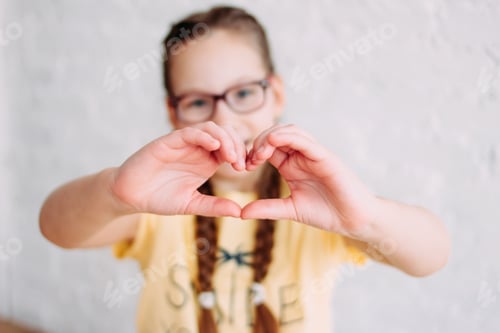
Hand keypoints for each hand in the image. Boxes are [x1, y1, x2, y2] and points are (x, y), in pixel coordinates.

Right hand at [110, 122, 245, 216]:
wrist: (131, 196)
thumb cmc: (159, 198)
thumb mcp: (191, 204)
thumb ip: (214, 206)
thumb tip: (239, 212)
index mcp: (206, 160)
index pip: (231, 147)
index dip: (241, 154)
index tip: (246, 168)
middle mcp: (197, 148)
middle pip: (225, 134)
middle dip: (237, 145)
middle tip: (240, 164)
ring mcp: (183, 143)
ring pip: (211, 128)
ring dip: (225, 139)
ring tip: (231, 157)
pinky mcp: (168, 141)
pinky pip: (190, 132)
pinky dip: (204, 136)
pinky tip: (214, 146)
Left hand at [242, 124, 379, 236]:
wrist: (353, 221)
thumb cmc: (325, 213)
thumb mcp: (289, 210)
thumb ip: (267, 209)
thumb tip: (241, 213)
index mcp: (291, 165)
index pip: (268, 147)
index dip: (252, 151)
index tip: (242, 166)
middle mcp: (301, 155)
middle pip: (276, 134)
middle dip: (258, 142)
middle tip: (249, 160)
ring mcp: (314, 154)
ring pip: (290, 131)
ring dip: (270, 137)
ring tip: (259, 154)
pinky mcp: (326, 157)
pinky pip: (305, 140)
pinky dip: (288, 137)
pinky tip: (274, 143)